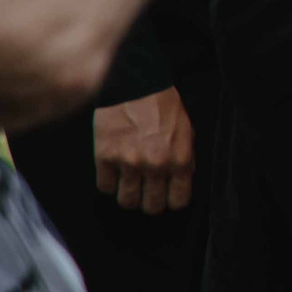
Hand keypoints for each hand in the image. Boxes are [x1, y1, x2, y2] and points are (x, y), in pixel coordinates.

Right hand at [92, 88, 194, 213]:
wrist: (134, 84)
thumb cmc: (164, 104)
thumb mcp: (186, 131)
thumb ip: (183, 158)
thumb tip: (178, 180)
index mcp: (180, 160)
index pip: (178, 201)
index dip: (172, 201)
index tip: (167, 197)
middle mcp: (155, 166)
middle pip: (151, 206)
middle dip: (150, 203)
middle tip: (146, 194)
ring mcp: (128, 163)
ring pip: (126, 201)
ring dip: (128, 196)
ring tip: (129, 185)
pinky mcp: (105, 157)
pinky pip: (105, 186)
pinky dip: (109, 183)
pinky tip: (114, 173)